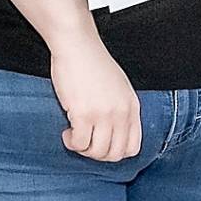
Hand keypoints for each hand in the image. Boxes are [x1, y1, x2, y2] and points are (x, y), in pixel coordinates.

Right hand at [49, 35, 140, 161]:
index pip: (133, 147)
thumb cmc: (93, 63)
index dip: (115, 152)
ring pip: (97, 152)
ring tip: (74, 135)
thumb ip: (121, 108)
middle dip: (97, 154)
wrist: (77, 45)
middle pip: (114, 154)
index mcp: (133, 107)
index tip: (101, 144)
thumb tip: (114, 133)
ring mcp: (104, 115)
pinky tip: (67, 132)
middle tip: (85, 142)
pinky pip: (80, 143)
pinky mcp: (84, 114)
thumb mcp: (119, 86)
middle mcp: (122, 113)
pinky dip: (71, 143)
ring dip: (83, 149)